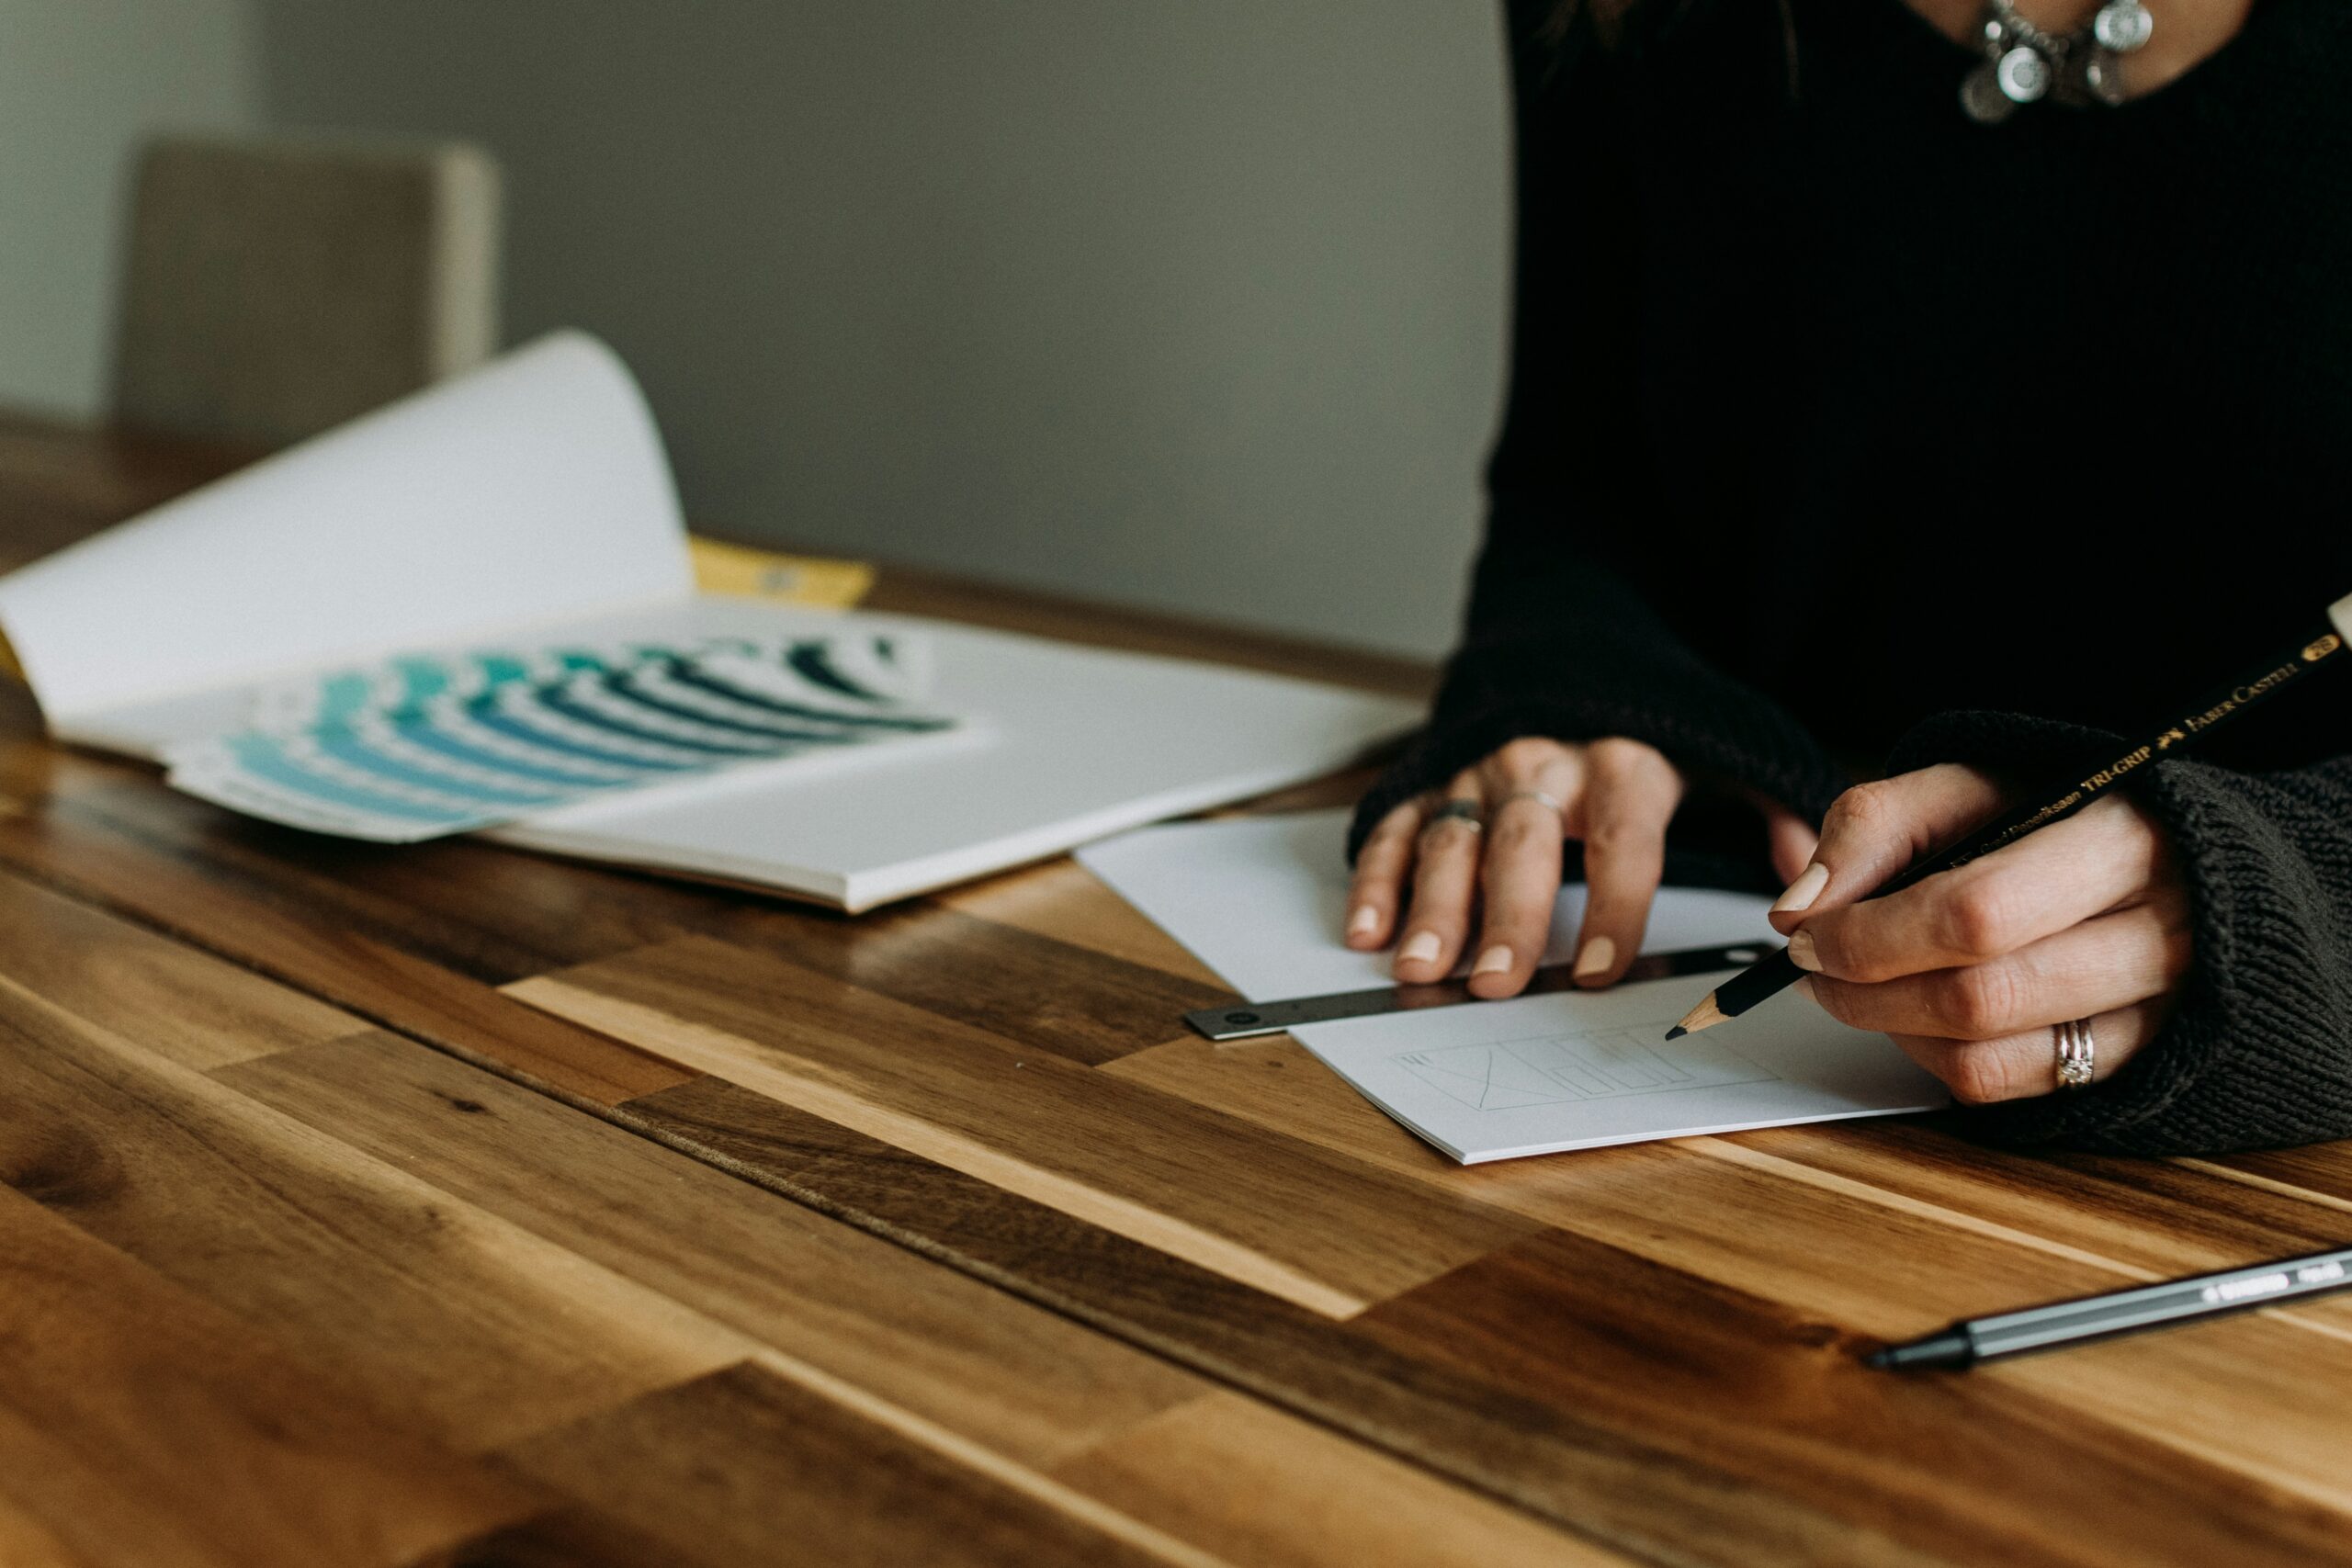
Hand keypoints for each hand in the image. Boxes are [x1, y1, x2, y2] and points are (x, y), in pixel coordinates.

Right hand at [1347, 736, 1818, 997]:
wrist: (1575, 647)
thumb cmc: (1650, 727)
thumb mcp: (1729, 752)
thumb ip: (1772, 814)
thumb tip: (1809, 890)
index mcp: (1623, 762)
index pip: (1622, 838)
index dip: (1614, 904)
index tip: (1605, 967)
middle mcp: (1544, 764)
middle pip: (1525, 844)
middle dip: (1508, 916)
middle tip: (1497, 983)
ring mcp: (1479, 771)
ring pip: (1453, 838)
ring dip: (1432, 907)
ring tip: (1424, 967)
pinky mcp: (1432, 777)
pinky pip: (1399, 827)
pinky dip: (1377, 878)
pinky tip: (1369, 931)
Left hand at [1772, 765, 2191, 1102]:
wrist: (2155, 857)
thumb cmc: (2048, 817)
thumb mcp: (1962, 786)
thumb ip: (1872, 827)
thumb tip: (1800, 907)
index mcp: (2123, 841)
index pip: (1978, 913)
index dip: (1873, 935)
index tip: (1808, 931)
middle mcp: (2161, 934)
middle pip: (1982, 997)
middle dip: (1868, 990)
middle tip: (1814, 967)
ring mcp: (2155, 1011)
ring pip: (1990, 1055)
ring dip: (1892, 1029)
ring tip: (1857, 988)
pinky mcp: (2132, 1062)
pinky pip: (2009, 1088)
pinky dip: (1936, 1059)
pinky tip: (1914, 1017)